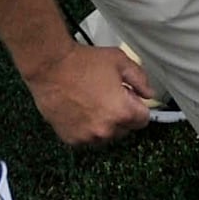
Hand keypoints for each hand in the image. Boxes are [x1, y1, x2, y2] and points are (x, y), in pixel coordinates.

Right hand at [24, 41, 160, 147]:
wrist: (50, 67)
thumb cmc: (83, 62)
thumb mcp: (119, 61)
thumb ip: (140, 78)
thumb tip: (148, 93)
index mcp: (122, 111)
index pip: (143, 120)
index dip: (137, 106)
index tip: (128, 97)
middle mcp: (106, 129)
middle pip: (125, 129)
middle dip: (121, 115)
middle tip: (108, 95)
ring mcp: (87, 136)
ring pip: (105, 135)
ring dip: (104, 124)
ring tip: (91, 102)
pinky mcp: (71, 139)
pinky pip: (86, 137)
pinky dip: (85, 127)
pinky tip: (79, 109)